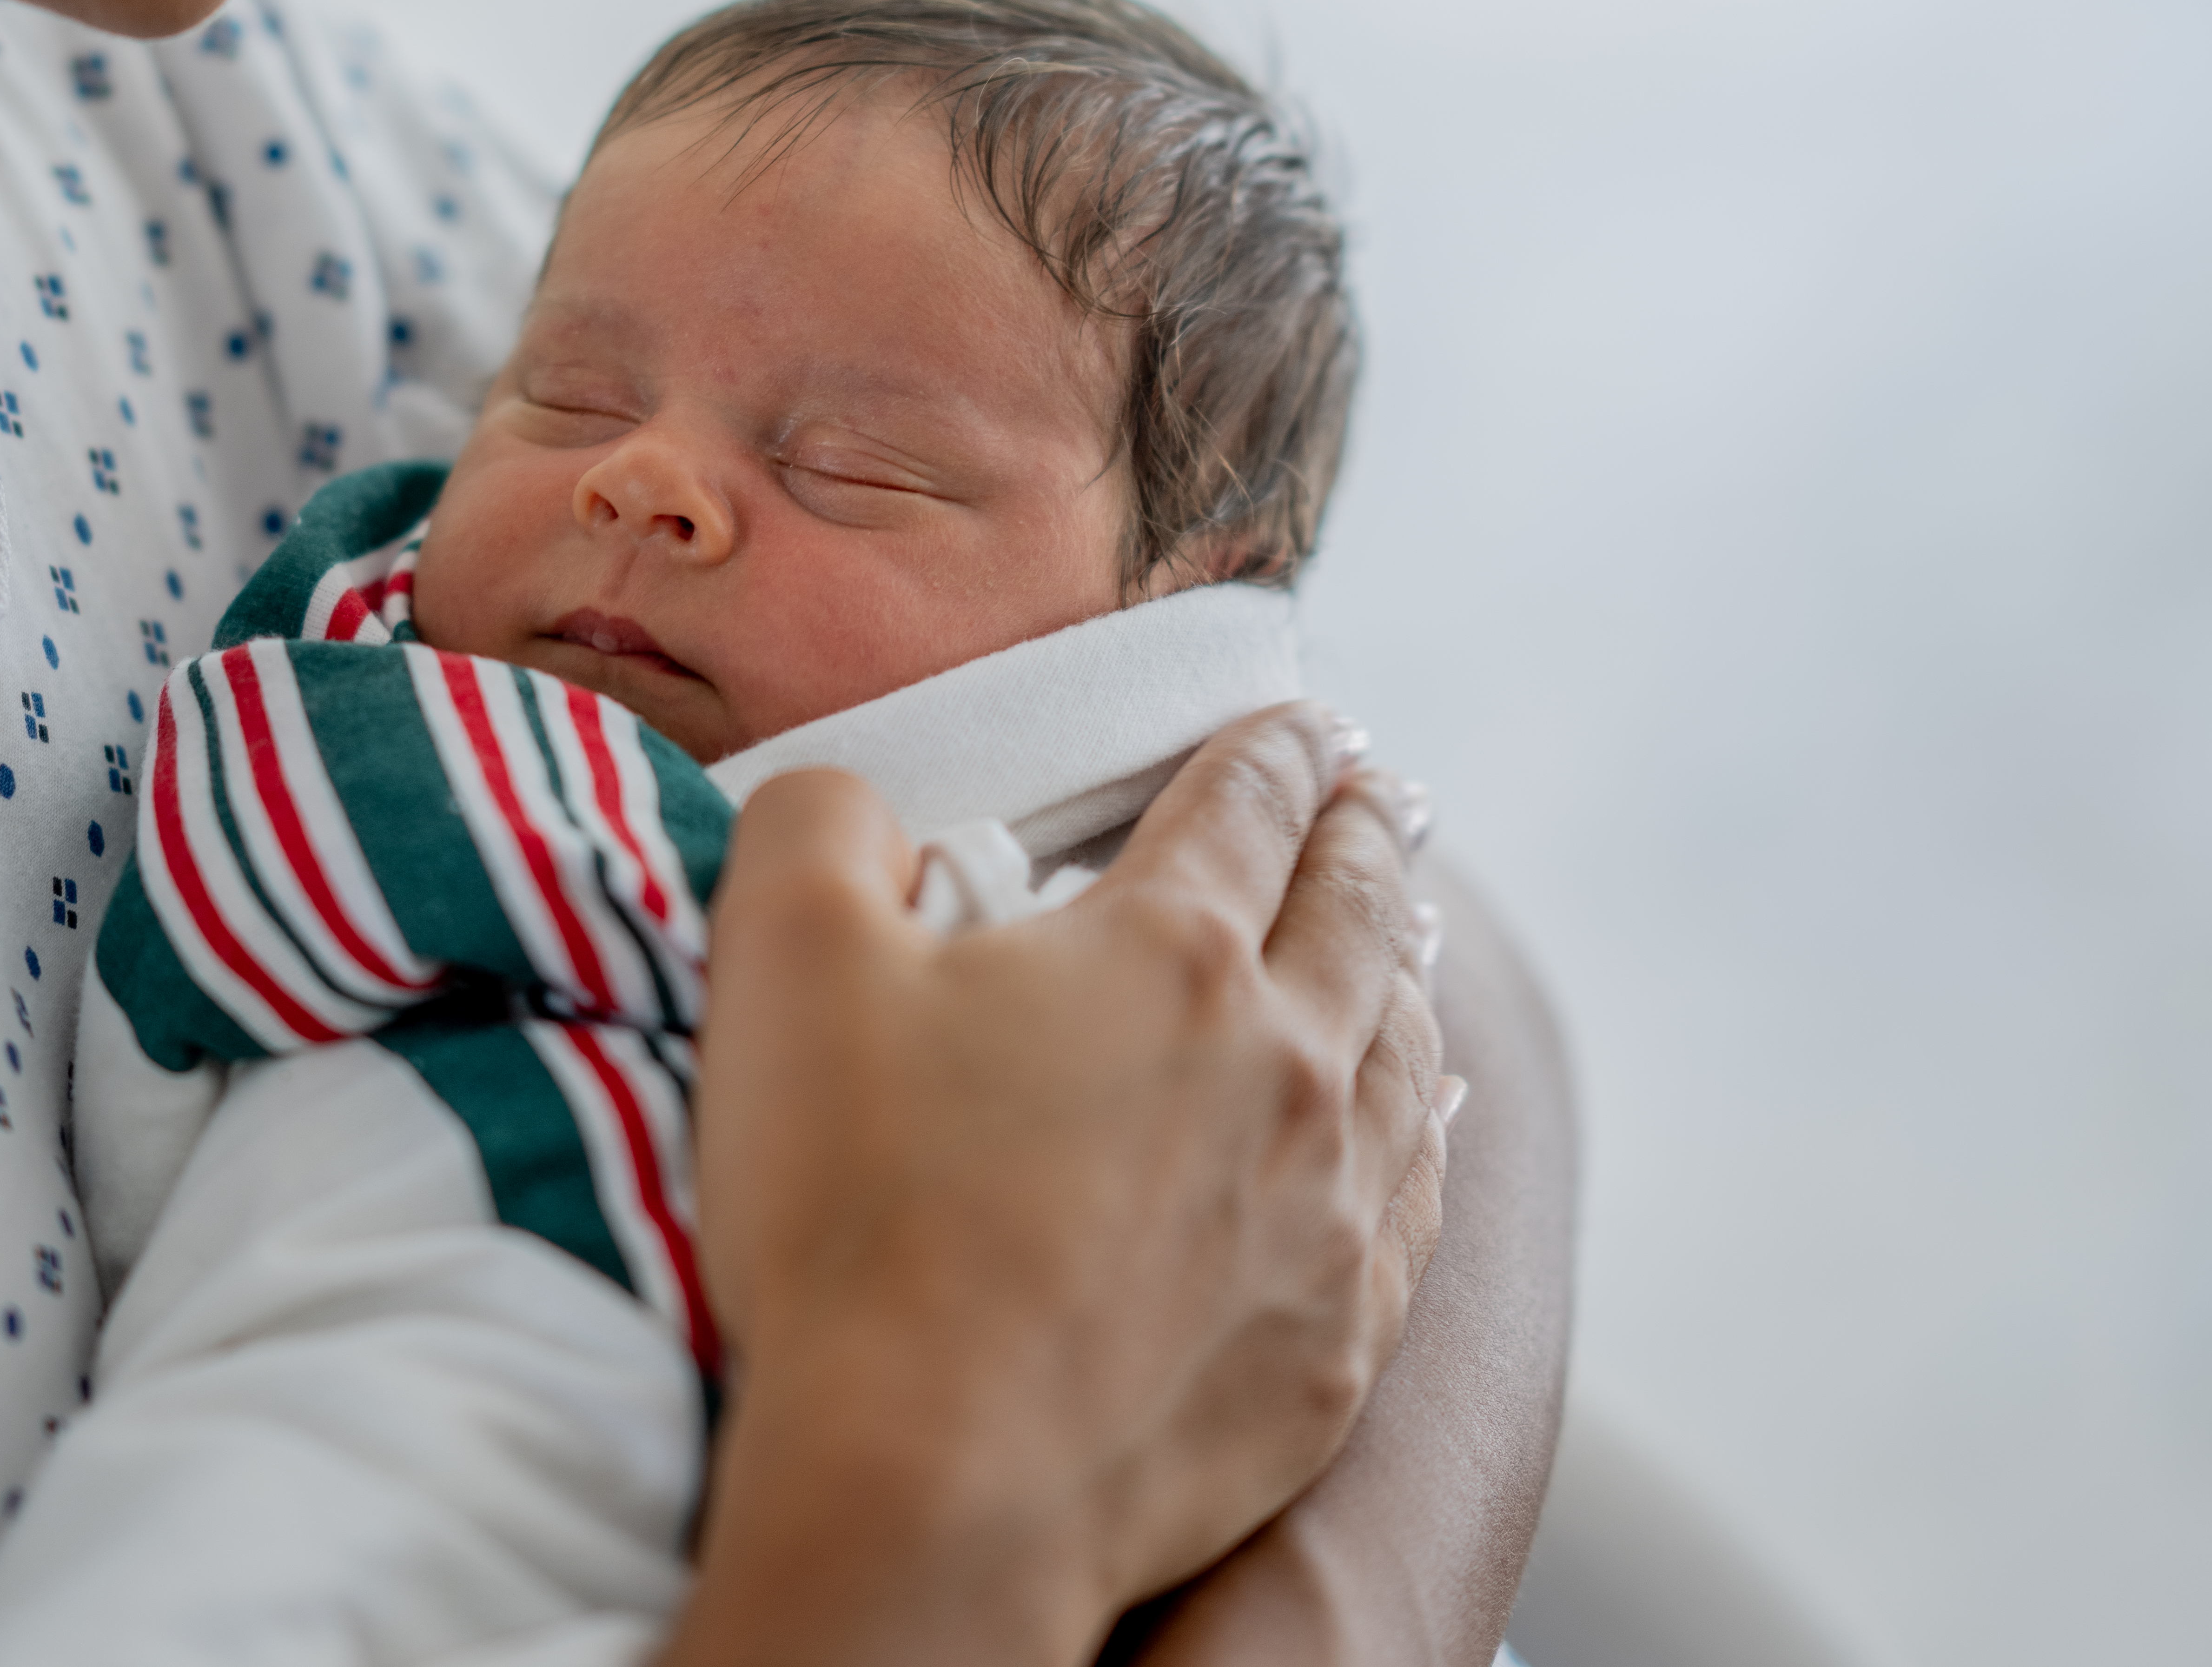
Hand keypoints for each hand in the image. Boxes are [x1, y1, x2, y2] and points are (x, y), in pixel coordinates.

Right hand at [670, 702, 1446, 1666]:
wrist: (934, 1487)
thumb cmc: (857, 1217)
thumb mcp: (783, 956)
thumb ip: (822, 825)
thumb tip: (864, 808)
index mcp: (1171, 953)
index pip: (1250, 806)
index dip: (1273, 748)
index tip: (1299, 724)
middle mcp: (1287, 1066)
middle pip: (1358, 913)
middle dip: (1366, 837)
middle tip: (1379, 796)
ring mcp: (1330, 1213)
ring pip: (1406, 1051)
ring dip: (1404, 974)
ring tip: (1403, 939)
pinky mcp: (1335, 1344)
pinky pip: (1419, 1200)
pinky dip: (1428, 1129)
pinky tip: (1428, 1112)